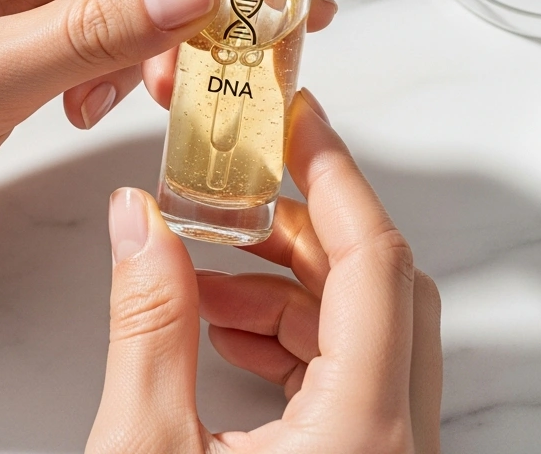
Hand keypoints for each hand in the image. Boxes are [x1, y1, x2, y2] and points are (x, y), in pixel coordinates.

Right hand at [89, 90, 441, 452]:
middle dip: (304, 231)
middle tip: (239, 198)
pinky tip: (226, 336)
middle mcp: (399, 442)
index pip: (373, 260)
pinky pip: (357, 379)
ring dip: (289, 292)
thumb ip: (148, 326)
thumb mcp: (146, 447)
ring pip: (370, 332)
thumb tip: (140, 224)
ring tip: (205, 284)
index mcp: (364, 426)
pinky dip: (298, 342)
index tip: (298, 120)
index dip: (333, 175)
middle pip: (381, 287)